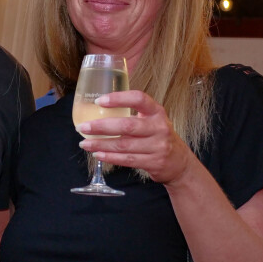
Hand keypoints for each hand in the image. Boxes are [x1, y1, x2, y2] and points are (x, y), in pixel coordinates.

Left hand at [76, 90, 195, 184]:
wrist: (179, 162)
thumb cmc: (157, 136)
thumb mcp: (152, 120)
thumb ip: (132, 113)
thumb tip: (98, 107)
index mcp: (157, 112)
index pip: (139, 99)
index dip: (119, 98)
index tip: (99, 101)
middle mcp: (159, 127)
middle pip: (127, 126)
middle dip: (101, 127)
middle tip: (83, 127)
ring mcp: (158, 146)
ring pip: (124, 146)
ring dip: (101, 144)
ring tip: (84, 143)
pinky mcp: (154, 163)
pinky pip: (127, 160)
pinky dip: (110, 157)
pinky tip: (97, 154)